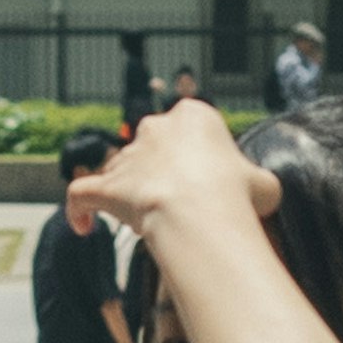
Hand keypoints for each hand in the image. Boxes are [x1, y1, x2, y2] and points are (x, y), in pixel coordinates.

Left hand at [93, 97, 279, 252]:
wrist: (199, 214)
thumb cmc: (235, 197)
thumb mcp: (264, 185)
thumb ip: (256, 183)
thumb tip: (260, 194)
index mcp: (194, 117)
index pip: (192, 131)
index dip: (200, 160)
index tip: (209, 185)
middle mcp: (156, 128)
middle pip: (153, 147)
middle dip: (161, 172)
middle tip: (177, 204)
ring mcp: (128, 156)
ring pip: (121, 168)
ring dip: (128, 190)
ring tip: (141, 221)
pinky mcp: (107, 185)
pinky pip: (82, 193)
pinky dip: (79, 209)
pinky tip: (82, 225)